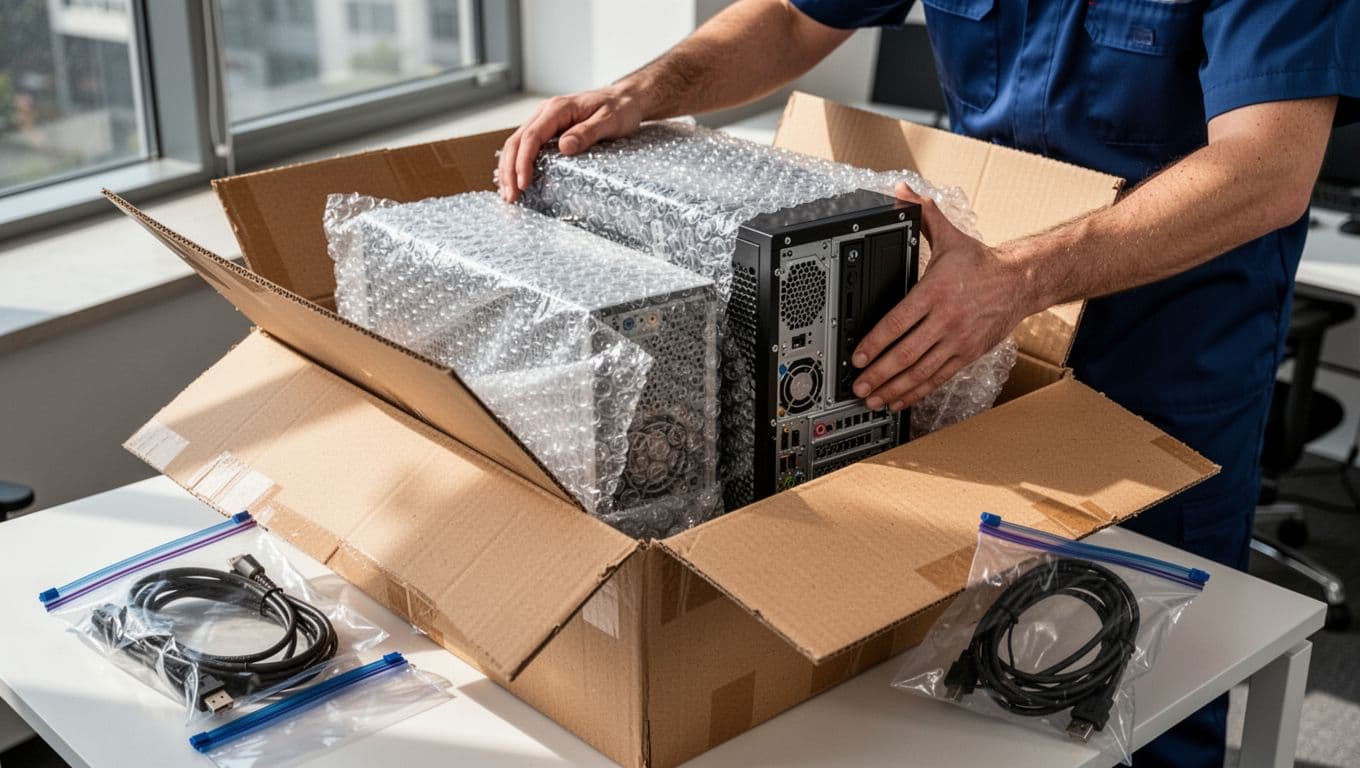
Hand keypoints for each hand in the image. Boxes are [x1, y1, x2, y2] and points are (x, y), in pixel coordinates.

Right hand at [498, 86, 646, 201]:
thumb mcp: (609, 121)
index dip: (524, 162)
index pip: (532, 136)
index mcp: (558, 109)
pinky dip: (517, 163)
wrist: (625, 98)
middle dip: (509, 170)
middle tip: (510, 196)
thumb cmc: (619, 108)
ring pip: (516, 144)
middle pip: (517, 141)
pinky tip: (516, 180)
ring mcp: (544, 120)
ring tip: (509, 194)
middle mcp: (546, 112)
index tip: (523, 184)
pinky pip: (526, 146)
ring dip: (509, 169)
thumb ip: (586, 133)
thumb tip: (564, 147)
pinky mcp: (548, 129)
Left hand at [850, 183, 1036, 411]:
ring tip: (873, 399)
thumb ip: (923, 214)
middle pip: (906, 354)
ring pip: (921, 372)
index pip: (897, 322)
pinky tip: (900, 400)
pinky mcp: (968, 355)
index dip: (874, 343)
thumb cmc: (982, 263)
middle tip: (858, 386)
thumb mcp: (950, 235)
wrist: (1023, 282)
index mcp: (935, 292)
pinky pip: (938, 378)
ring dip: (895, 389)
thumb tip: (901, 191)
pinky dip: (917, 392)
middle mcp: (946, 320)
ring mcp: (957, 341)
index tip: (857, 356)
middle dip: (879, 374)